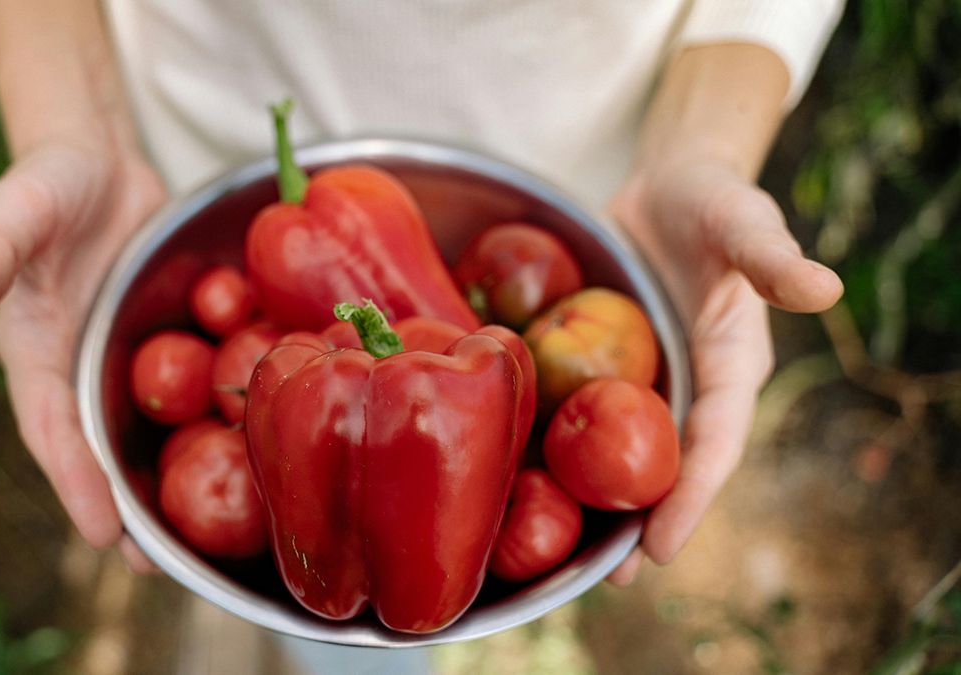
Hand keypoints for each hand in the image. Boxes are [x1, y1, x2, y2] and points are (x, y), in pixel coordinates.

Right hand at [0, 136, 165, 565]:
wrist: (97, 160)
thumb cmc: (47, 181)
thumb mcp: (15, 209)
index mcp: (34, 350)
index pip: (51, 428)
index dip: (74, 481)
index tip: (101, 532)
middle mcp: (74, 368)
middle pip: (95, 450)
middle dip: (120, 509)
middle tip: (155, 566)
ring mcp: (116, 359)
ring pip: (136, 432)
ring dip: (159, 484)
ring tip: (196, 539)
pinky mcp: (154, 342)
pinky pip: (178, 390)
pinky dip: (197, 425)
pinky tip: (236, 454)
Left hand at [603, 160, 842, 583]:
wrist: (670, 183)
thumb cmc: (714, 200)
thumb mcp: (744, 221)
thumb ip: (773, 258)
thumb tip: (826, 288)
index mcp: (731, 365)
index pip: (714, 442)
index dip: (691, 495)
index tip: (664, 546)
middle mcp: (690, 383)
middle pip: (668, 463)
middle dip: (643, 521)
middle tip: (612, 577)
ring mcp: (647, 375)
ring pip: (625, 447)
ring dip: (601, 498)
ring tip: (569, 551)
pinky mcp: (608, 361)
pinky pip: (587, 408)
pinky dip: (564, 442)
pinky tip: (528, 471)